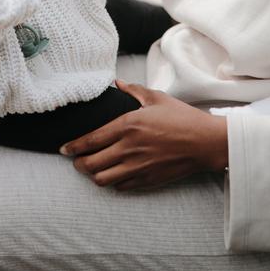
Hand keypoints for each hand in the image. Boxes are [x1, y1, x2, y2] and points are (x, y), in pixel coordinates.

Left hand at [60, 80, 227, 189]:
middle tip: (75, 160)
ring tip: (91, 169)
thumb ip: (133, 90)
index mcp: (128, 125)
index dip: (73, 147)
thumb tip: (116, 83)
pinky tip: (113, 175)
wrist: (205, 142)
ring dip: (93, 175)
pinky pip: (122, 187)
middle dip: (78, 164)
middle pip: (92, 164)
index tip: (63, 149)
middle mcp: (129, 149)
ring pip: (103, 179)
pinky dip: (113, 183)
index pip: (91, 140)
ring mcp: (138, 167)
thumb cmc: (182, 117)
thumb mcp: (156, 97)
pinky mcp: (148, 180)